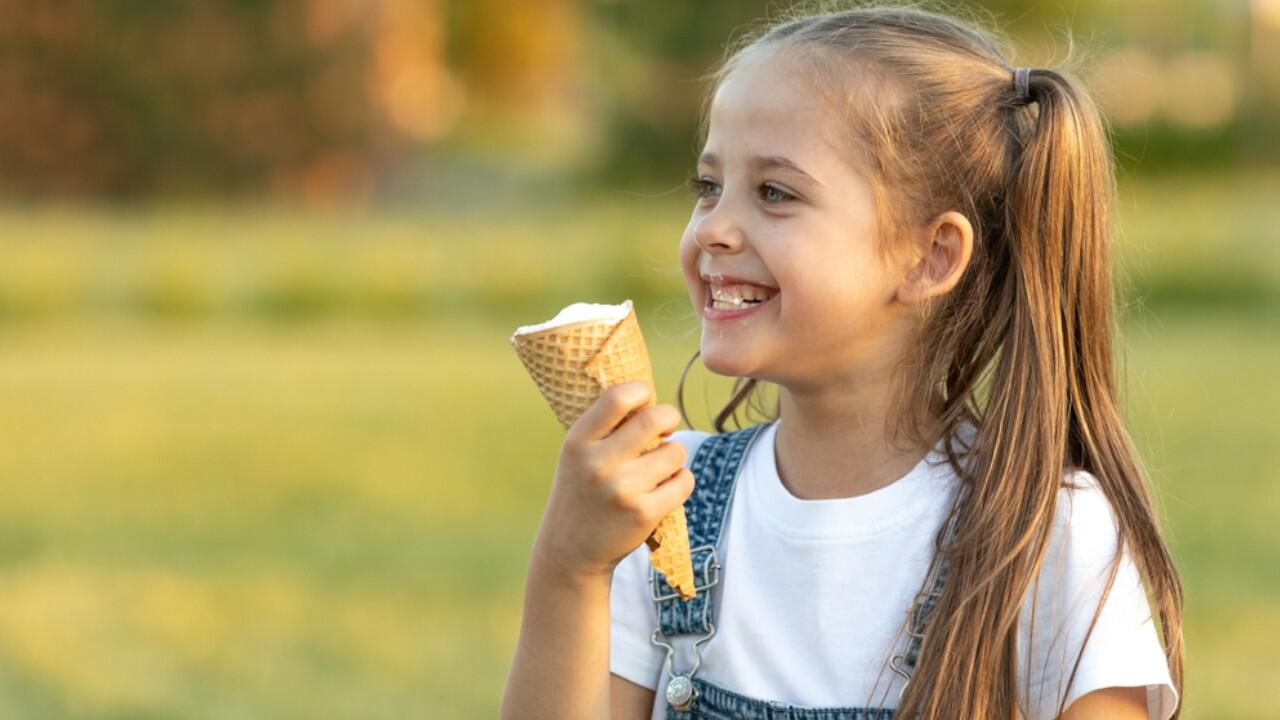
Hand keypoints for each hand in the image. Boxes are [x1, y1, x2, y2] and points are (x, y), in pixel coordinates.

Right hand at [531, 380, 692, 583]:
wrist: (569, 551)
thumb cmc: (581, 491)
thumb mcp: (577, 454)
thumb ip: (606, 427)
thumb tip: (651, 398)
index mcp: (578, 442)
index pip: (618, 397)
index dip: (641, 391)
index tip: (646, 399)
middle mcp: (598, 463)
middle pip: (656, 419)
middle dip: (670, 417)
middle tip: (667, 426)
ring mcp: (622, 490)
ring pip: (675, 452)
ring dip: (674, 456)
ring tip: (658, 468)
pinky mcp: (644, 514)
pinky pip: (684, 482)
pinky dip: (680, 482)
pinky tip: (664, 489)